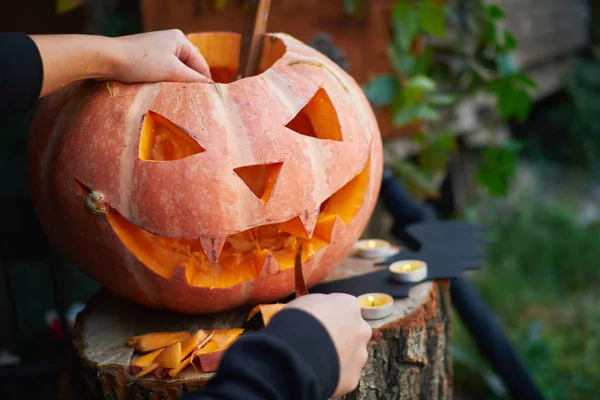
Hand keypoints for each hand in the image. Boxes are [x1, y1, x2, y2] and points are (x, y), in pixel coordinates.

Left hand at [31, 30, 212, 97]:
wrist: (107, 58)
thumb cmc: (141, 62)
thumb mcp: (172, 71)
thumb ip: (194, 80)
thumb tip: (211, 88)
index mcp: (180, 39)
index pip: (201, 65)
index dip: (205, 83)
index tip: (209, 101)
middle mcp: (170, 41)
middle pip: (189, 68)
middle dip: (190, 84)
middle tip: (194, 103)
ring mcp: (157, 49)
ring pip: (175, 72)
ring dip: (176, 85)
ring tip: (178, 100)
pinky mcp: (146, 58)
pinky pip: (163, 72)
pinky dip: (165, 83)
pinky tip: (163, 93)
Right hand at [285, 293, 371, 396]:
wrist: (296, 352)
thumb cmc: (298, 322)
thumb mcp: (306, 301)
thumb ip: (321, 305)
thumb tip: (321, 311)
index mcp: (349, 306)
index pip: (346, 308)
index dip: (332, 316)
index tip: (322, 322)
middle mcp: (361, 329)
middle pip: (354, 332)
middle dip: (342, 337)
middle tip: (321, 342)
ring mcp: (359, 355)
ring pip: (352, 356)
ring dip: (340, 357)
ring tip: (317, 360)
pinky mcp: (353, 378)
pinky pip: (344, 375)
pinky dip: (334, 375)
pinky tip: (318, 373)